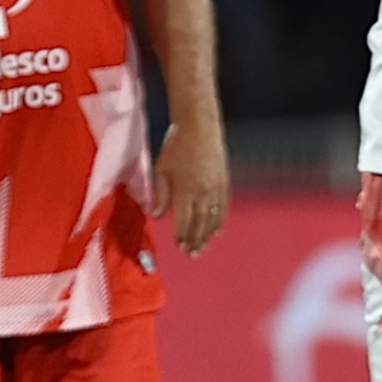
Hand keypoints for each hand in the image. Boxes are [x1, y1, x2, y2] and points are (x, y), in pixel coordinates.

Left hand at [149, 121, 229, 255]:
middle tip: (192, 254)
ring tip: (203, 247)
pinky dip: (220, 221)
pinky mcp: (224, 182)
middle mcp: (202, 191)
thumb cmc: (175, 147)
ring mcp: (216, 187)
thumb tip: (156, 216)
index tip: (179, 246)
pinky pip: (223, 207)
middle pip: (200, 223)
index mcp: (185, 189)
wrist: (199, 128)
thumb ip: (160, 195)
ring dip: (208, 235)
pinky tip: (217, 231)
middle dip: (196, 240)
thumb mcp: (161, 169)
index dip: (182, 235)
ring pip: (213, 218)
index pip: (184, 219)